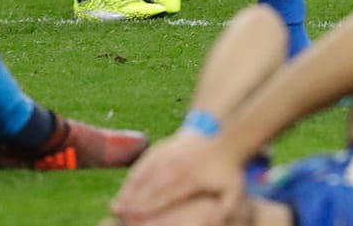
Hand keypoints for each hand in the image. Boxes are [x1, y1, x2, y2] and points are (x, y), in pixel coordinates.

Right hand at [113, 132, 242, 224]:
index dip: (150, 206)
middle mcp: (177, 164)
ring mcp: (169, 154)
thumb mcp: (234, 189)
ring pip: (144, 173)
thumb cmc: (227, 168)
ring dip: (129, 189)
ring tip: (118, 205)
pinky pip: (144, 162)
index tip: (136, 217)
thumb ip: (226, 209)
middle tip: (120, 215)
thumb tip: (216, 223)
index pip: (166, 193)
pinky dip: (133, 176)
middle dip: (135, 201)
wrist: (223, 135)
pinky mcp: (163, 148)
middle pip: (151, 184)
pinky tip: (125, 188)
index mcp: (192, 176)